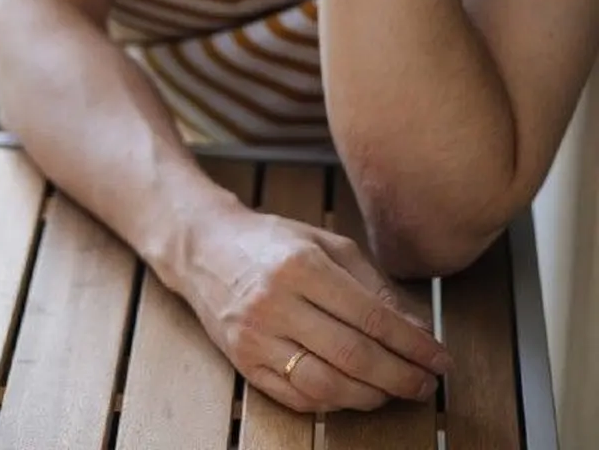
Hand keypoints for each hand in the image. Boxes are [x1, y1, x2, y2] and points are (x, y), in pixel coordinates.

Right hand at [182, 207, 449, 413]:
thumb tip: (419, 331)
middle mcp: (275, 302)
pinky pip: (298, 398)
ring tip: (395, 391)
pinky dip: (334, 403)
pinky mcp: (243, 362)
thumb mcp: (324, 243)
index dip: (413, 345)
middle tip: (427, 383)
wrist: (203, 247)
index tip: (440, 358)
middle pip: (354, 356)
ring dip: (371, 396)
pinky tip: (353, 392)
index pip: (372, 317)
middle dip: (401, 376)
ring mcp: (255, 336)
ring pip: (327, 385)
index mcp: (300, 266)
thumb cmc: (271, 242)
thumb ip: (372, 284)